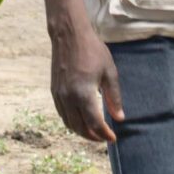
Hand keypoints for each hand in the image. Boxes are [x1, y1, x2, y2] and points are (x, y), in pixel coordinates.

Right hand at [48, 24, 123, 143]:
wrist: (69, 36)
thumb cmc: (93, 51)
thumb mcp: (109, 73)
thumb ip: (114, 97)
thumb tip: (119, 118)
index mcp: (83, 93)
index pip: (94, 124)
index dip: (104, 134)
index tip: (113, 138)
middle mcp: (68, 98)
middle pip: (80, 128)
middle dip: (93, 136)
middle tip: (105, 137)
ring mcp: (59, 95)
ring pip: (69, 123)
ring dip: (82, 131)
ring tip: (95, 132)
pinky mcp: (54, 92)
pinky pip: (62, 114)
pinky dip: (72, 122)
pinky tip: (82, 120)